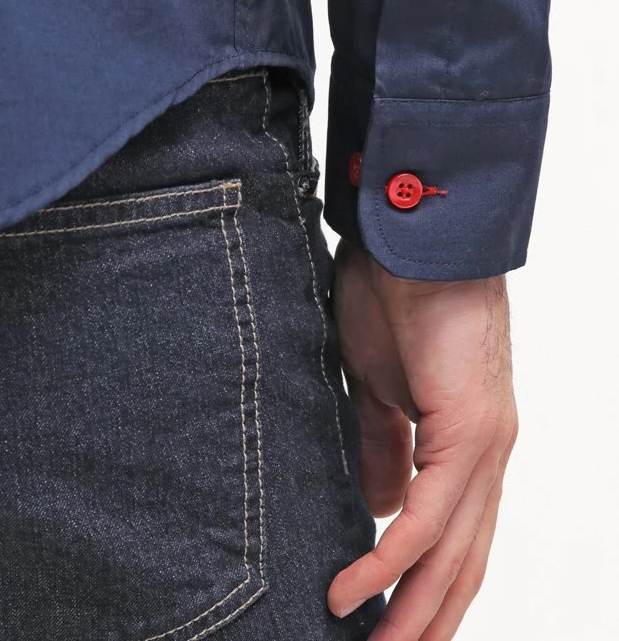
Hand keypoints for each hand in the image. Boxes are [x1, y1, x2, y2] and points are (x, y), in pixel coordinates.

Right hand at [326, 241, 517, 639]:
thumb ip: (385, 448)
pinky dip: (389, 558)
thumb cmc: (394, 298)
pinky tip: (354, 591)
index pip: (456, 537)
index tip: (395, 627)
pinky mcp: (466, 429)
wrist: (411, 240)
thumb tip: (379, 508)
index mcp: (470, 443)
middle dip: (428, 620)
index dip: (430, 589)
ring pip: (452, 550)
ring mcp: (484, 444)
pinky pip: (426, 513)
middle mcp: (488, 454)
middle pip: (463, 561)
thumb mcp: (379, 387)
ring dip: (412, 609)